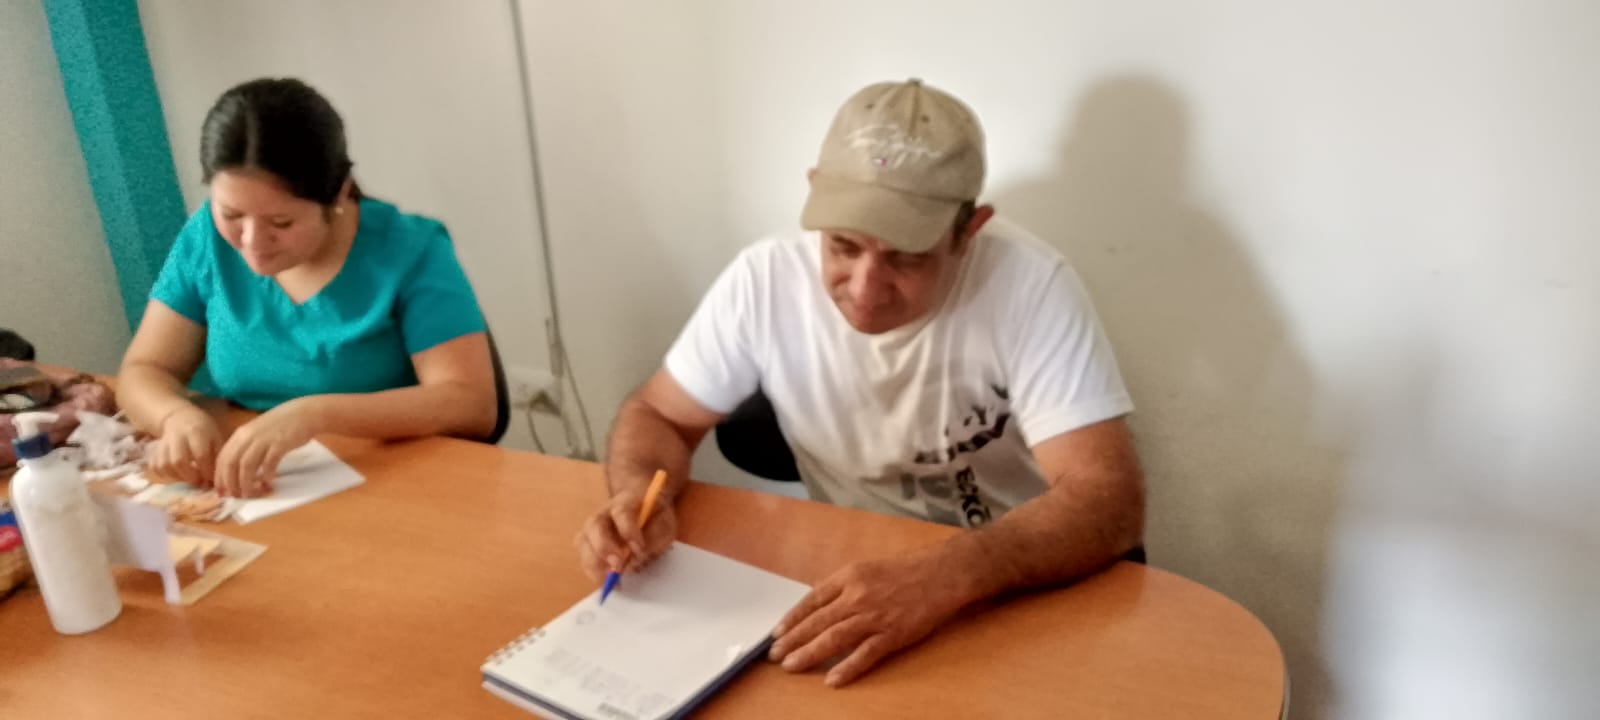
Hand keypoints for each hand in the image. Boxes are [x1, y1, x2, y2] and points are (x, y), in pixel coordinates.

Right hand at [149, 404, 222, 486]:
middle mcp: (178, 436)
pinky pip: (155, 467)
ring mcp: (164, 443)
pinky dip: (165, 476)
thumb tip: (220, 478)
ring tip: (188, 479)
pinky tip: (177, 476)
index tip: (212, 479)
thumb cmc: (204, 430)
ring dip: (177, 477)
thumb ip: (218, 454)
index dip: (207, 471)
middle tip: (199, 481)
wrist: (180, 418)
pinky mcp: (154, 450)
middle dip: (190, 476)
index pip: (201, 455)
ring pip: (164, 465)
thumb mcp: (216, 436)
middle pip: (178, 461)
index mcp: (197, 432)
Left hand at [213, 398, 322, 498]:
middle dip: (231, 483)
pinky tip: (269, 483)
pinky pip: (268, 463)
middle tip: (235, 496)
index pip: (222, 458)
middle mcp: (248, 436)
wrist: (304, 413)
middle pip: (231, 463)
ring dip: (246, 483)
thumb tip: (237, 471)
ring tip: (250, 494)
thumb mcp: (257, 433)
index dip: (220, 477)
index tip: (222, 492)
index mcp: (240, 434)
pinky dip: (266, 475)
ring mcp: (263, 440)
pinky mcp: (280, 443)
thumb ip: (246, 448)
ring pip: (246, 465)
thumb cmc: (281, 425)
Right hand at [574, 486, 677, 581]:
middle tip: (617, 567)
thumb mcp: (664, 525)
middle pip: (595, 526)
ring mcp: (592, 526)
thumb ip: (653, 540)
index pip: (622, 512)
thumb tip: (633, 562)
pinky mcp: (588, 542)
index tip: (638, 549)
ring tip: (610, 580)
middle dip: (604, 548)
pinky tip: (606, 581)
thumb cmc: (654, 516)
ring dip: (594, 563)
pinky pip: (583, 556)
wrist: (643, 506)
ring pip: (583, 542)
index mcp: (626, 501)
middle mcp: (604, 512)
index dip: (628, 531)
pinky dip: (592, 571)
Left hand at [769, 549, 971, 686]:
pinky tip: (832, 679)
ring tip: (792, 666)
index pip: (812, 600)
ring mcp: (875, 616)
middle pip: (818, 622)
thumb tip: (817, 602)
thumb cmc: (905, 570)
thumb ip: (842, 586)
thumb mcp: (867, 568)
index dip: (793, 619)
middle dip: (793, 640)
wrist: (941, 574)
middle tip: (775, 655)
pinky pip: (865, 654)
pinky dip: (847, 668)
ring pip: (834, 638)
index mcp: (849, 577)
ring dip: (810, 653)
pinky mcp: (892, 634)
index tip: (777, 633)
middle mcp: (857, 596)